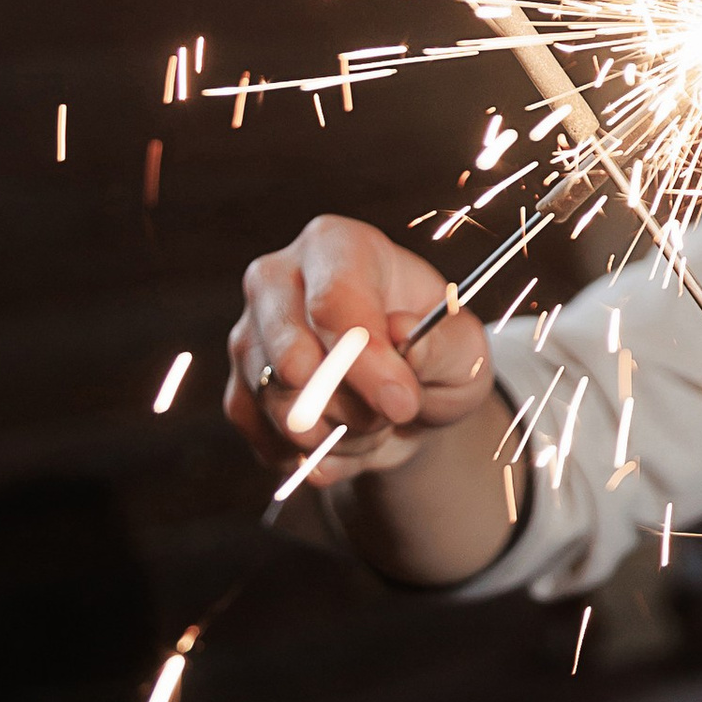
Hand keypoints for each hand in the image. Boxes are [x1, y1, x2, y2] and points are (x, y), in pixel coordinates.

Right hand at [226, 214, 493, 480]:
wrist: (406, 402)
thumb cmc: (436, 357)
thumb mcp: (465, 351)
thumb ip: (442, 344)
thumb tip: (401, 332)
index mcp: (336, 245)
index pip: (334, 299)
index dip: (366, 358)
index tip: (402, 402)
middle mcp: (277, 279)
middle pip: (290, 357)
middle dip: (352, 405)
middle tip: (396, 410)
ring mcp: (249, 336)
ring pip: (280, 407)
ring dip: (342, 434)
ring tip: (376, 420)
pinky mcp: (236, 392)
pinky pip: (270, 441)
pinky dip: (319, 456)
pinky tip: (346, 437)